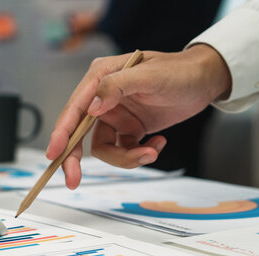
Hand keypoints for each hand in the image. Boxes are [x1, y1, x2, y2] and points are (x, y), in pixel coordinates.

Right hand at [46, 46, 230, 187]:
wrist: (205, 81)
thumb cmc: (178, 71)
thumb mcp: (148, 76)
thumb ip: (116, 87)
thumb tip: (92, 107)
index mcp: (100, 77)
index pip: (75, 108)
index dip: (62, 132)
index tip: (54, 153)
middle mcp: (103, 97)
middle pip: (79, 133)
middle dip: (76, 158)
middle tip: (73, 181)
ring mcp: (116, 115)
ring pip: (105, 148)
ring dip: (126, 158)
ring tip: (151, 152)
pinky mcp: (129, 128)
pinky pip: (124, 151)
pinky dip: (140, 154)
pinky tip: (159, 143)